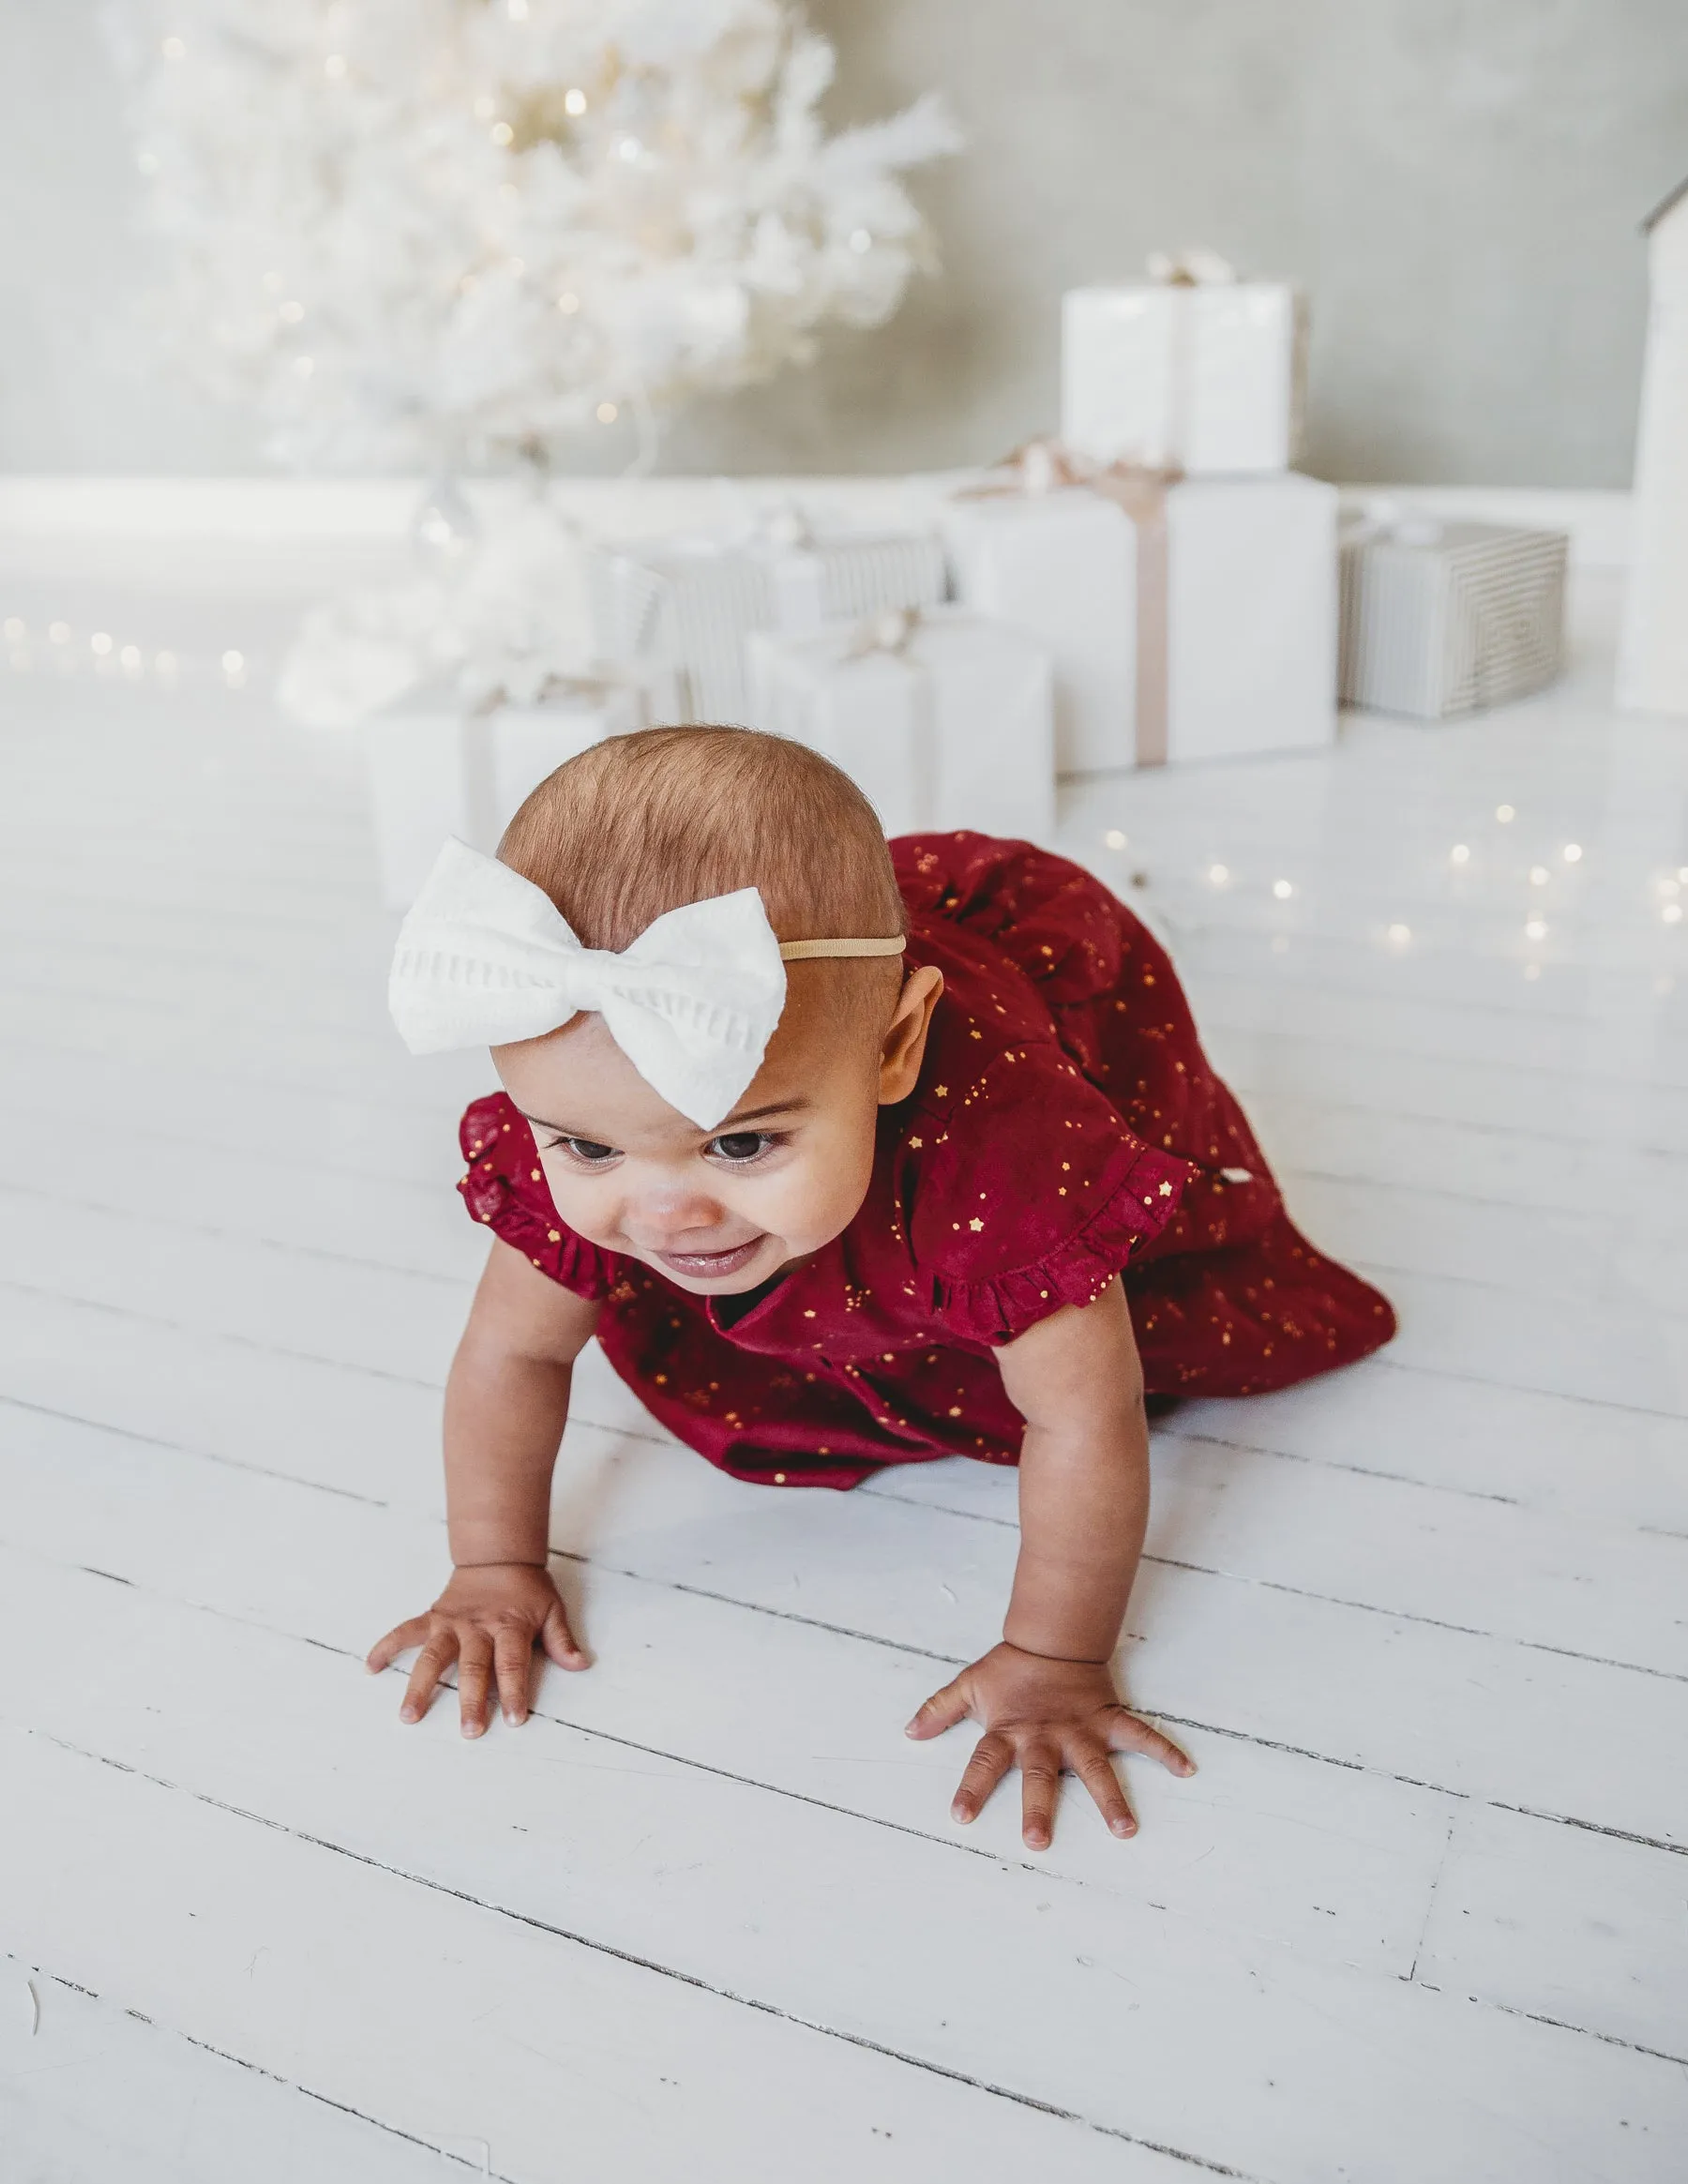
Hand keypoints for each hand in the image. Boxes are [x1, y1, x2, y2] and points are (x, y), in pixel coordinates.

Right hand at [365, 1562, 586, 1737]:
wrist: (498, 1556)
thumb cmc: (527, 1590)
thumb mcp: (551, 1610)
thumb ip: (561, 1640)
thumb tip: (581, 1665)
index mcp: (508, 1626)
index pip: (512, 1663)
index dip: (514, 1690)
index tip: (514, 1719)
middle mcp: (477, 1627)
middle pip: (473, 1666)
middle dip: (470, 1699)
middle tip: (468, 1731)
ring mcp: (450, 1623)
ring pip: (433, 1656)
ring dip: (420, 1686)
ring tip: (408, 1715)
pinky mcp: (432, 1618)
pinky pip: (405, 1631)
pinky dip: (386, 1646)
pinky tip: (370, 1666)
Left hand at [905, 1640, 1193, 1848]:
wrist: (1052, 1636)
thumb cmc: (1010, 1669)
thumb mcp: (970, 1686)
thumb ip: (940, 1710)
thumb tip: (909, 1731)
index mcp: (1009, 1732)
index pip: (984, 1762)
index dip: (971, 1787)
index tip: (961, 1817)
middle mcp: (1044, 1736)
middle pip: (1039, 1777)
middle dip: (1038, 1809)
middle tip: (1038, 1843)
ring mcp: (1080, 1730)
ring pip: (1095, 1768)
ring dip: (1111, 1798)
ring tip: (1125, 1830)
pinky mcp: (1108, 1718)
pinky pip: (1140, 1735)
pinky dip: (1165, 1750)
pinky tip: (1187, 1769)